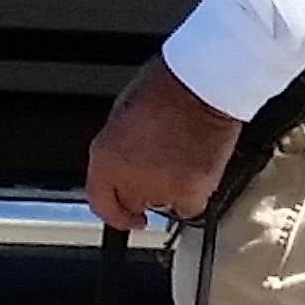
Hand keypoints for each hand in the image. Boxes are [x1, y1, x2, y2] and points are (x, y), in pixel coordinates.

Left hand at [86, 57, 241, 234]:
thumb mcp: (124, 115)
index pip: (100, 201)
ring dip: (169, 189)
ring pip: (162, 204)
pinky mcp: (192, 192)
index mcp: (105, 158)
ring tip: (181, 159)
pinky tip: (197, 170)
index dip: (113, 213)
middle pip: (132, 203)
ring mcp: (161, 188)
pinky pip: (189, 206)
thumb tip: (125, 167)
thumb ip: (119, 149)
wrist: (204, 86)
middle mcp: (129, 179)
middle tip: (160, 171)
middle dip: (142, 192)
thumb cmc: (168, 87)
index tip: (125, 218)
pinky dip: (192, 194)